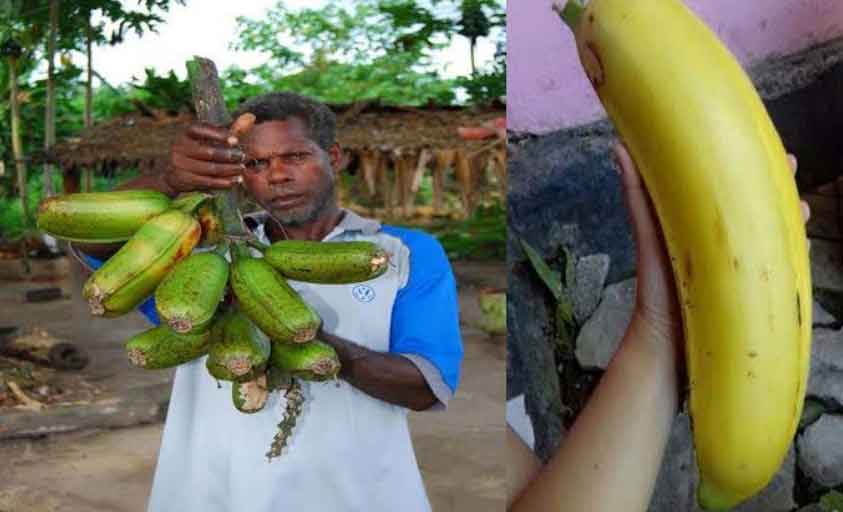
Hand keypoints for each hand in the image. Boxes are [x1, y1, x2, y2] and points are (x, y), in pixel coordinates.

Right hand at [162, 113, 256, 194]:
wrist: (172, 174)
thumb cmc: (197, 152)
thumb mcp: (210, 139)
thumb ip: (231, 129)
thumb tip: (251, 117)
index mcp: (186, 133)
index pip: (199, 129)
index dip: (217, 133)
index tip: (235, 139)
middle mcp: (180, 146)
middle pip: (208, 151)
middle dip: (228, 155)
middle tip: (243, 157)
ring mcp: (179, 163)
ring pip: (209, 168)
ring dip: (229, 170)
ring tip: (242, 169)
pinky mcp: (183, 179)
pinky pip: (206, 181)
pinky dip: (223, 182)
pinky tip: (234, 181)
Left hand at [613, 142, 809, 364]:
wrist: (667, 345)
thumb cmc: (656, 288)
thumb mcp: (648, 234)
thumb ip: (638, 195)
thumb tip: (618, 147)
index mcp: (699, 226)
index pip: (729, 190)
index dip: (750, 170)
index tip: (768, 149)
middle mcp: (721, 245)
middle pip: (755, 210)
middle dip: (776, 191)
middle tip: (793, 169)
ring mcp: (738, 268)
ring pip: (769, 236)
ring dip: (788, 221)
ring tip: (802, 209)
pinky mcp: (750, 292)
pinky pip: (776, 268)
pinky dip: (790, 256)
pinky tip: (801, 248)